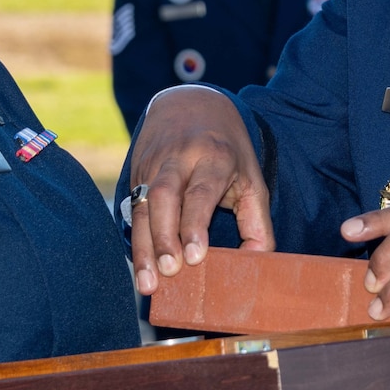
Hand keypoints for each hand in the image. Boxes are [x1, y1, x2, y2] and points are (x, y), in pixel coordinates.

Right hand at [126, 87, 274, 295]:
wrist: (191, 105)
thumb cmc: (228, 152)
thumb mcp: (252, 177)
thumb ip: (258, 221)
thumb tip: (257, 263)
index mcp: (214, 157)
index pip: (200, 192)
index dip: (194, 225)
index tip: (194, 257)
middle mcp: (179, 158)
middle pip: (164, 197)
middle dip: (164, 237)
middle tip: (170, 272)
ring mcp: (153, 165)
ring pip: (142, 206)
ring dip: (143, 247)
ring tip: (147, 284)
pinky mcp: (136, 174)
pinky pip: (132, 210)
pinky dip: (135, 240)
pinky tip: (140, 268)